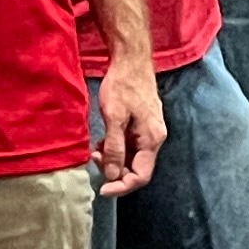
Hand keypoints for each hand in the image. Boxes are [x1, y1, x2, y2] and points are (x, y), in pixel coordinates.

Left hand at [92, 57, 164, 195]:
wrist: (131, 59)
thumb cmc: (123, 84)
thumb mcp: (114, 117)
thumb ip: (114, 148)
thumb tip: (113, 174)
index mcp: (152, 139)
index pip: (141, 176)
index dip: (121, 186)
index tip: (102, 189)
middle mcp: (155, 138)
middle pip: (137, 168)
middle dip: (114, 170)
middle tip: (94, 158)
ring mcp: (149, 131)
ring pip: (132, 157)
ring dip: (113, 158)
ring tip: (95, 148)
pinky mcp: (142, 125)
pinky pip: (130, 145)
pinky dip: (115, 147)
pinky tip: (102, 140)